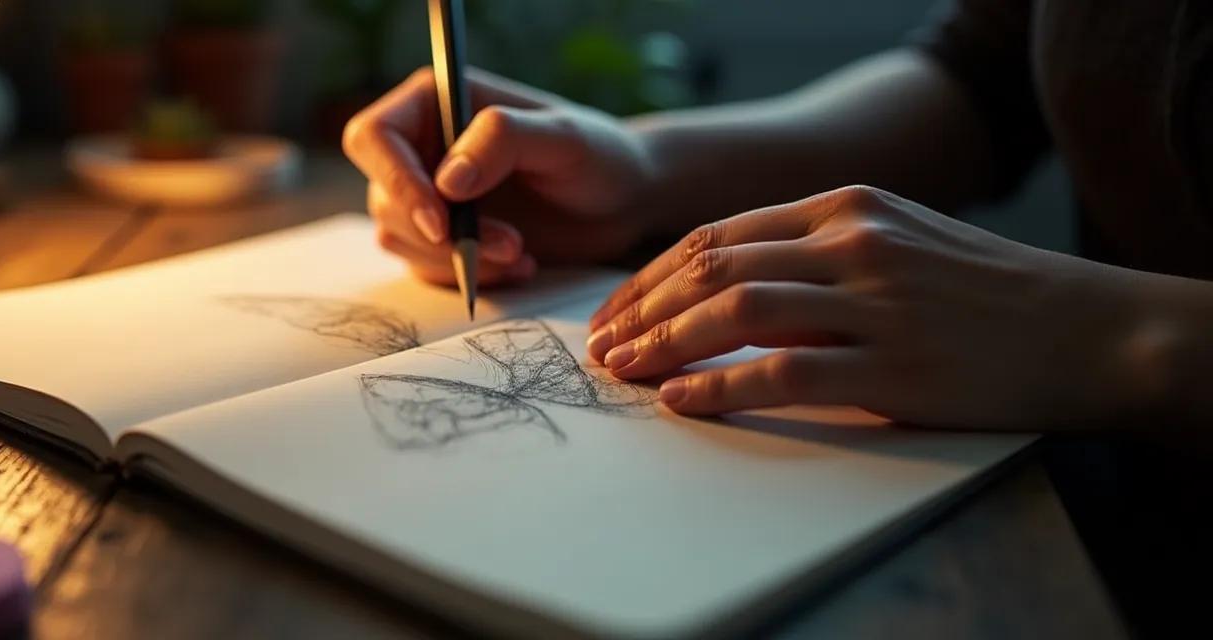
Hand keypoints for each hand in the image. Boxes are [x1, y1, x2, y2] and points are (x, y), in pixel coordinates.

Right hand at [343, 68, 656, 285]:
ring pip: (399, 238)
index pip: (374, 138)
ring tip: (521, 253)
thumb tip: (446, 180)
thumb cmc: (601, 155)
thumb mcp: (564, 138)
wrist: (625, 201)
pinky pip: (428, 267)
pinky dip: (471, 276)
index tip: (440, 222)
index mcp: (435, 102)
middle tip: (510, 244)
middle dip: (440, 235)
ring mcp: (429, 195)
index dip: (396, 181)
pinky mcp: (445, 237)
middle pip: (382, 198)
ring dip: (457, 259)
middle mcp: (422, 147)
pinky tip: (521, 265)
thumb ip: (503, 141)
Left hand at [586, 185, 1155, 429]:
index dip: (653, 276)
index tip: (615, 311)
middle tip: (602, 347)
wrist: (1087, 328)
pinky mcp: (893, 365)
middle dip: (642, 309)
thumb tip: (722, 291)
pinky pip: (784, 370)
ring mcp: (874, 301)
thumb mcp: (898, 240)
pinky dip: (721, 385)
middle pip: (712, 267)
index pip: (718, 235)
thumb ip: (816, 253)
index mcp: (846, 206)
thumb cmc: (983, 292)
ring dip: (665, 343)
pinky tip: (683, 399)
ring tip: (623, 371)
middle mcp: (853, 242)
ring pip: (736, 310)